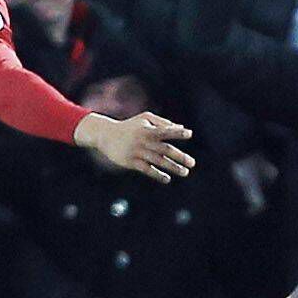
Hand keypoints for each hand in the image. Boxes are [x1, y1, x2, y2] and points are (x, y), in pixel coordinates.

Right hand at [76, 110, 195, 182]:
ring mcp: (137, 152)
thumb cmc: (129, 126)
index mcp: (147, 130)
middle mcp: (143, 141)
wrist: (105, 135)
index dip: (177, 132)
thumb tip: (181, 127)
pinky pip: (147, 170)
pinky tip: (167, 178)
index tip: (189, 134)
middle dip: (180, 156)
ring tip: (185, 172)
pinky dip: (157, 175)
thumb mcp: (144, 119)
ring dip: (172, 167)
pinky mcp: (131, 162)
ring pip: (158, 161)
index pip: (165, 131)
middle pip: (165, 149)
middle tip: (192, 163)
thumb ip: (162, 122)